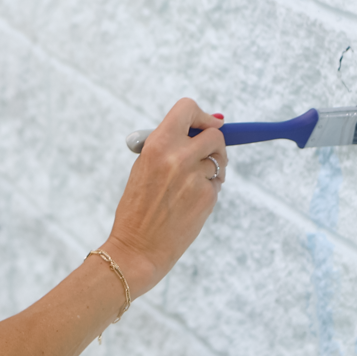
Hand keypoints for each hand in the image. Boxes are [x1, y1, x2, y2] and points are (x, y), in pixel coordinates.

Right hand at [105, 99, 224, 294]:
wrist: (137, 247)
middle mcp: (178, 157)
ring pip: (218, 160)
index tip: (207, 124)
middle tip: (207, 155)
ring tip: (192, 185)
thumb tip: (208, 124)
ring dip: (213, 169)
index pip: (188, 108)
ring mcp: (195, 178)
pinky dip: (208, 190)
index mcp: (157, 144)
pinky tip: (189, 204)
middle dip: (214, 144)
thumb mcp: (144, 167)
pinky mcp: (207, 197)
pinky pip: (216, 184)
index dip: (201, 115)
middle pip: (215, 134)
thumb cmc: (138, 207)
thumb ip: (170, 145)